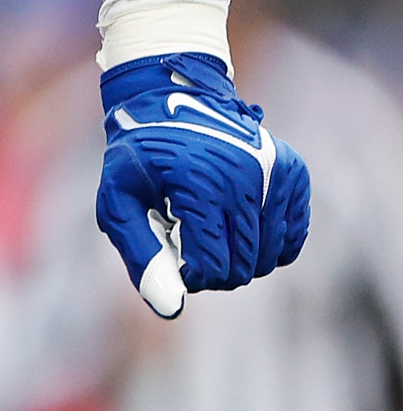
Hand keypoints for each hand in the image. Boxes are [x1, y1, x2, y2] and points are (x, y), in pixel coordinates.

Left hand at [97, 52, 309, 316]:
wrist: (171, 101)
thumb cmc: (138, 160)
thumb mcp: (118, 203)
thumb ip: (142, 256)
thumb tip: (171, 309)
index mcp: (201, 186)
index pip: (213, 270)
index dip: (190, 276)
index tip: (173, 254)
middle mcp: (246, 177)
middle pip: (243, 268)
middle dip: (213, 269)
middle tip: (188, 241)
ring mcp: (275, 173)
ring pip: (269, 259)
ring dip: (239, 257)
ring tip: (209, 227)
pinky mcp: (293, 172)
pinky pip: (293, 238)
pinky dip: (268, 243)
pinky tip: (239, 224)